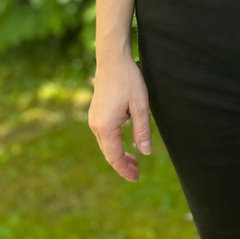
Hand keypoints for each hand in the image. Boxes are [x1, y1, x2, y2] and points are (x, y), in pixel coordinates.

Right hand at [88, 53, 152, 181]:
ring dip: (118, 154)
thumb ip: (142, 131)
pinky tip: (124, 143)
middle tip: (137, 173)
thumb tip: (146, 153)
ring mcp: (93, 119)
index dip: (125, 170)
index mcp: (106, 126)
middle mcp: (95, 125)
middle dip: (122, 164)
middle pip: (108, 153)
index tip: (136, 178)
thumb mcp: (141, 106)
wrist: (112, 60)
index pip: (115, 156)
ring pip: (105, 144)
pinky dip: (113, 143)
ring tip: (133, 161)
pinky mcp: (95, 113)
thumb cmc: (129, 80)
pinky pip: (103, 135)